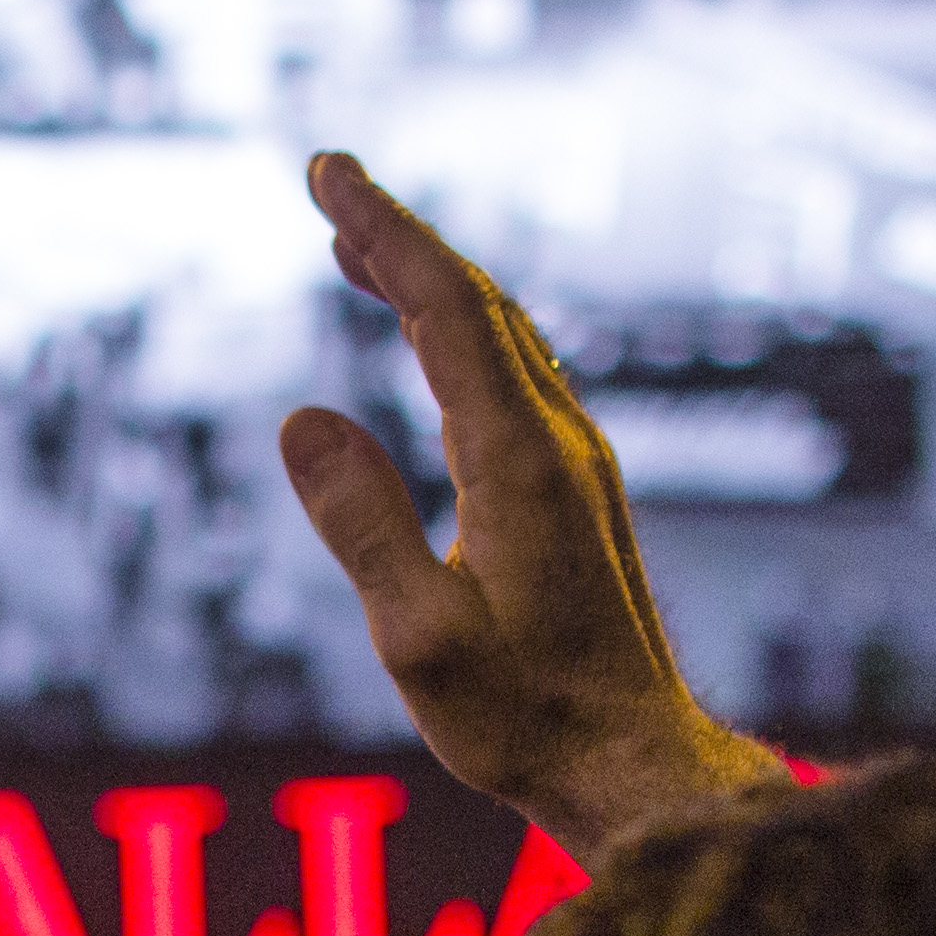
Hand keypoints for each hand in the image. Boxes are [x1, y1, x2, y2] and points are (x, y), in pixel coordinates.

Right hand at [276, 152, 782, 862]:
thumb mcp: (418, 637)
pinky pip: (514, 379)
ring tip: (360, 248)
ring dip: (432, 282)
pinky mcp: (579, 496)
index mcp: (519, 462)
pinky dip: (461, 335)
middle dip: (400, 236)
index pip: (445, 308)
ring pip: (503, 337)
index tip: (326, 171)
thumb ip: (362, 523)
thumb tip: (302, 418)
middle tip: (330, 182)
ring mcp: (578, 466)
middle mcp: (560, 444)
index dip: (383, 229)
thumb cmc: (526, 719)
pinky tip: (433, 347)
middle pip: (478, 304)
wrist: (632, 764)